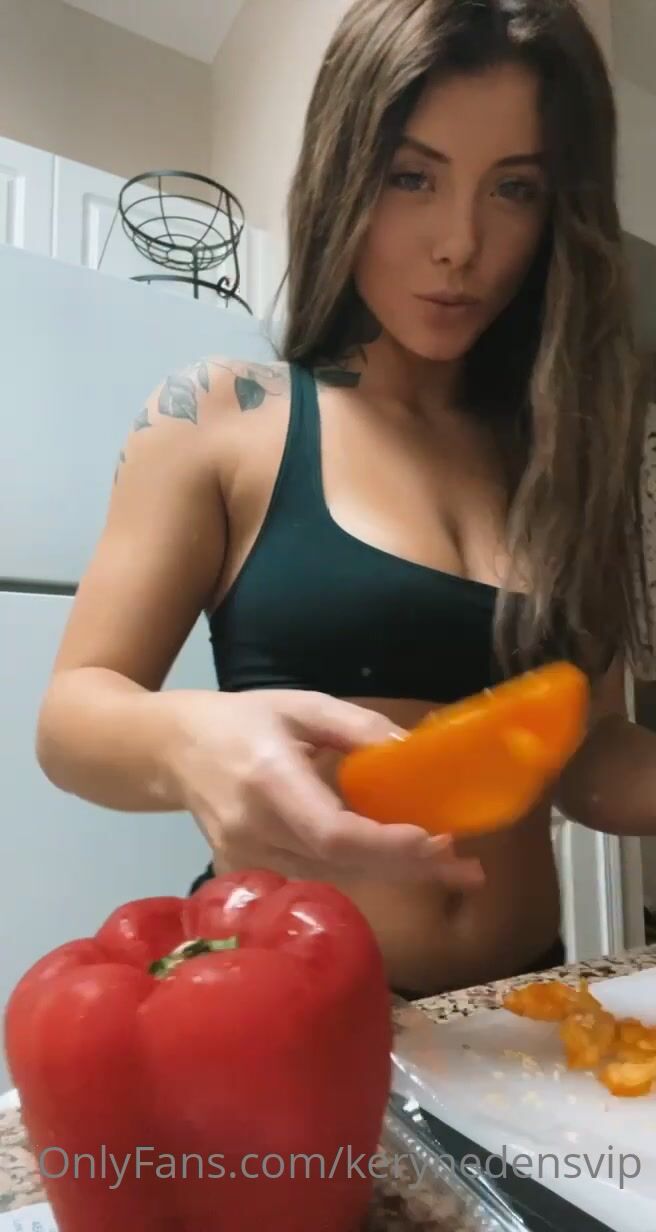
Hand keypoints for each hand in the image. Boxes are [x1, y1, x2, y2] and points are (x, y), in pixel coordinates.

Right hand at [167, 688, 483, 885]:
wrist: (170, 750)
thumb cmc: (241, 719)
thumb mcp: (301, 705)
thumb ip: (358, 727)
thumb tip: (417, 750)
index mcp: (268, 779)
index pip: (332, 833)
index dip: (387, 845)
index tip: (437, 840)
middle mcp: (255, 829)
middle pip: (342, 865)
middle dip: (409, 866)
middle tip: (467, 864)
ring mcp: (246, 859)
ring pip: (333, 879)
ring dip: (393, 874)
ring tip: (449, 865)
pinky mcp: (246, 874)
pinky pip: (315, 879)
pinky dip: (361, 872)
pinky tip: (398, 861)